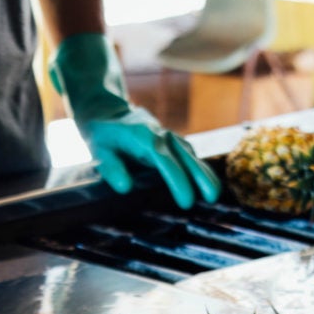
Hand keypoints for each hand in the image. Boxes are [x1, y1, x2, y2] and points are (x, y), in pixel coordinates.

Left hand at [50, 34, 218, 209]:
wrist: (108, 112)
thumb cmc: (104, 135)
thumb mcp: (99, 150)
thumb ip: (112, 168)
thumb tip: (126, 188)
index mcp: (145, 138)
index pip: (165, 162)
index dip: (178, 181)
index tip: (186, 201)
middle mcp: (163, 136)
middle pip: (187, 157)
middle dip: (202, 177)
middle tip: (213, 198)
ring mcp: (170, 138)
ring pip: (192, 156)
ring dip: (205, 173)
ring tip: (214, 196)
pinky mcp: (173, 142)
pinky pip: (190, 156)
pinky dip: (200, 169)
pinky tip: (207, 184)